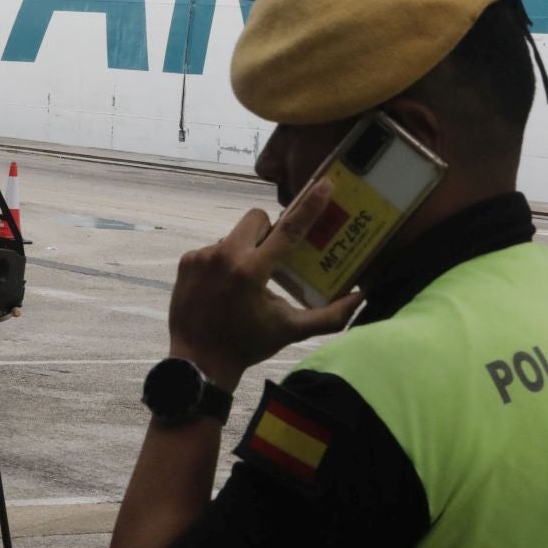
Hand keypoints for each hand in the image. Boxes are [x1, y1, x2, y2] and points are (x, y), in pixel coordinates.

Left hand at [166, 180, 362, 389]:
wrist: (197, 361)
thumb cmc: (247, 345)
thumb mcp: (290, 331)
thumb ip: (329, 316)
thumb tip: (360, 298)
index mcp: (252, 271)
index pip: (288, 230)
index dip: (309, 206)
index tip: (324, 185)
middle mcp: (225, 256)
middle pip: (256, 218)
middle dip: (268, 231)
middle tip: (270, 258)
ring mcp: (202, 257)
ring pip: (234, 235)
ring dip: (245, 250)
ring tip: (242, 283)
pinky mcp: (187, 261)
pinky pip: (213, 249)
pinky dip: (223, 262)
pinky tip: (222, 287)